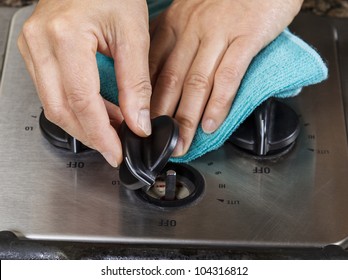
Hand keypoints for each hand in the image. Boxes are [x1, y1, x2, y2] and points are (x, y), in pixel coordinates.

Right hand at [17, 0, 151, 166]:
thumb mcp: (134, 35)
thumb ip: (136, 83)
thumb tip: (138, 123)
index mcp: (65, 36)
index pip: (82, 101)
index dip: (101, 134)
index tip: (116, 152)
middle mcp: (40, 43)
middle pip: (60, 109)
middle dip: (89, 135)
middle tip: (114, 148)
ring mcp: (33, 47)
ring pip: (53, 105)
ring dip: (83, 124)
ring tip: (111, 129)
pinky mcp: (36, 53)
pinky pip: (52, 92)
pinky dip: (75, 109)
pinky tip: (97, 112)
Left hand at [149, 0, 302, 155]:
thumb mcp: (193, 13)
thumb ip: (177, 40)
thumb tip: (164, 72)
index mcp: (175, 25)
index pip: (153, 67)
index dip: (145, 98)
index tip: (142, 122)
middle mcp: (192, 30)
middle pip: (171, 80)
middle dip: (162, 116)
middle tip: (157, 142)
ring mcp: (219, 33)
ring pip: (196, 82)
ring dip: (187, 117)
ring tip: (182, 142)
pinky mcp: (247, 36)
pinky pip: (229, 75)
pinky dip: (219, 103)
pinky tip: (212, 124)